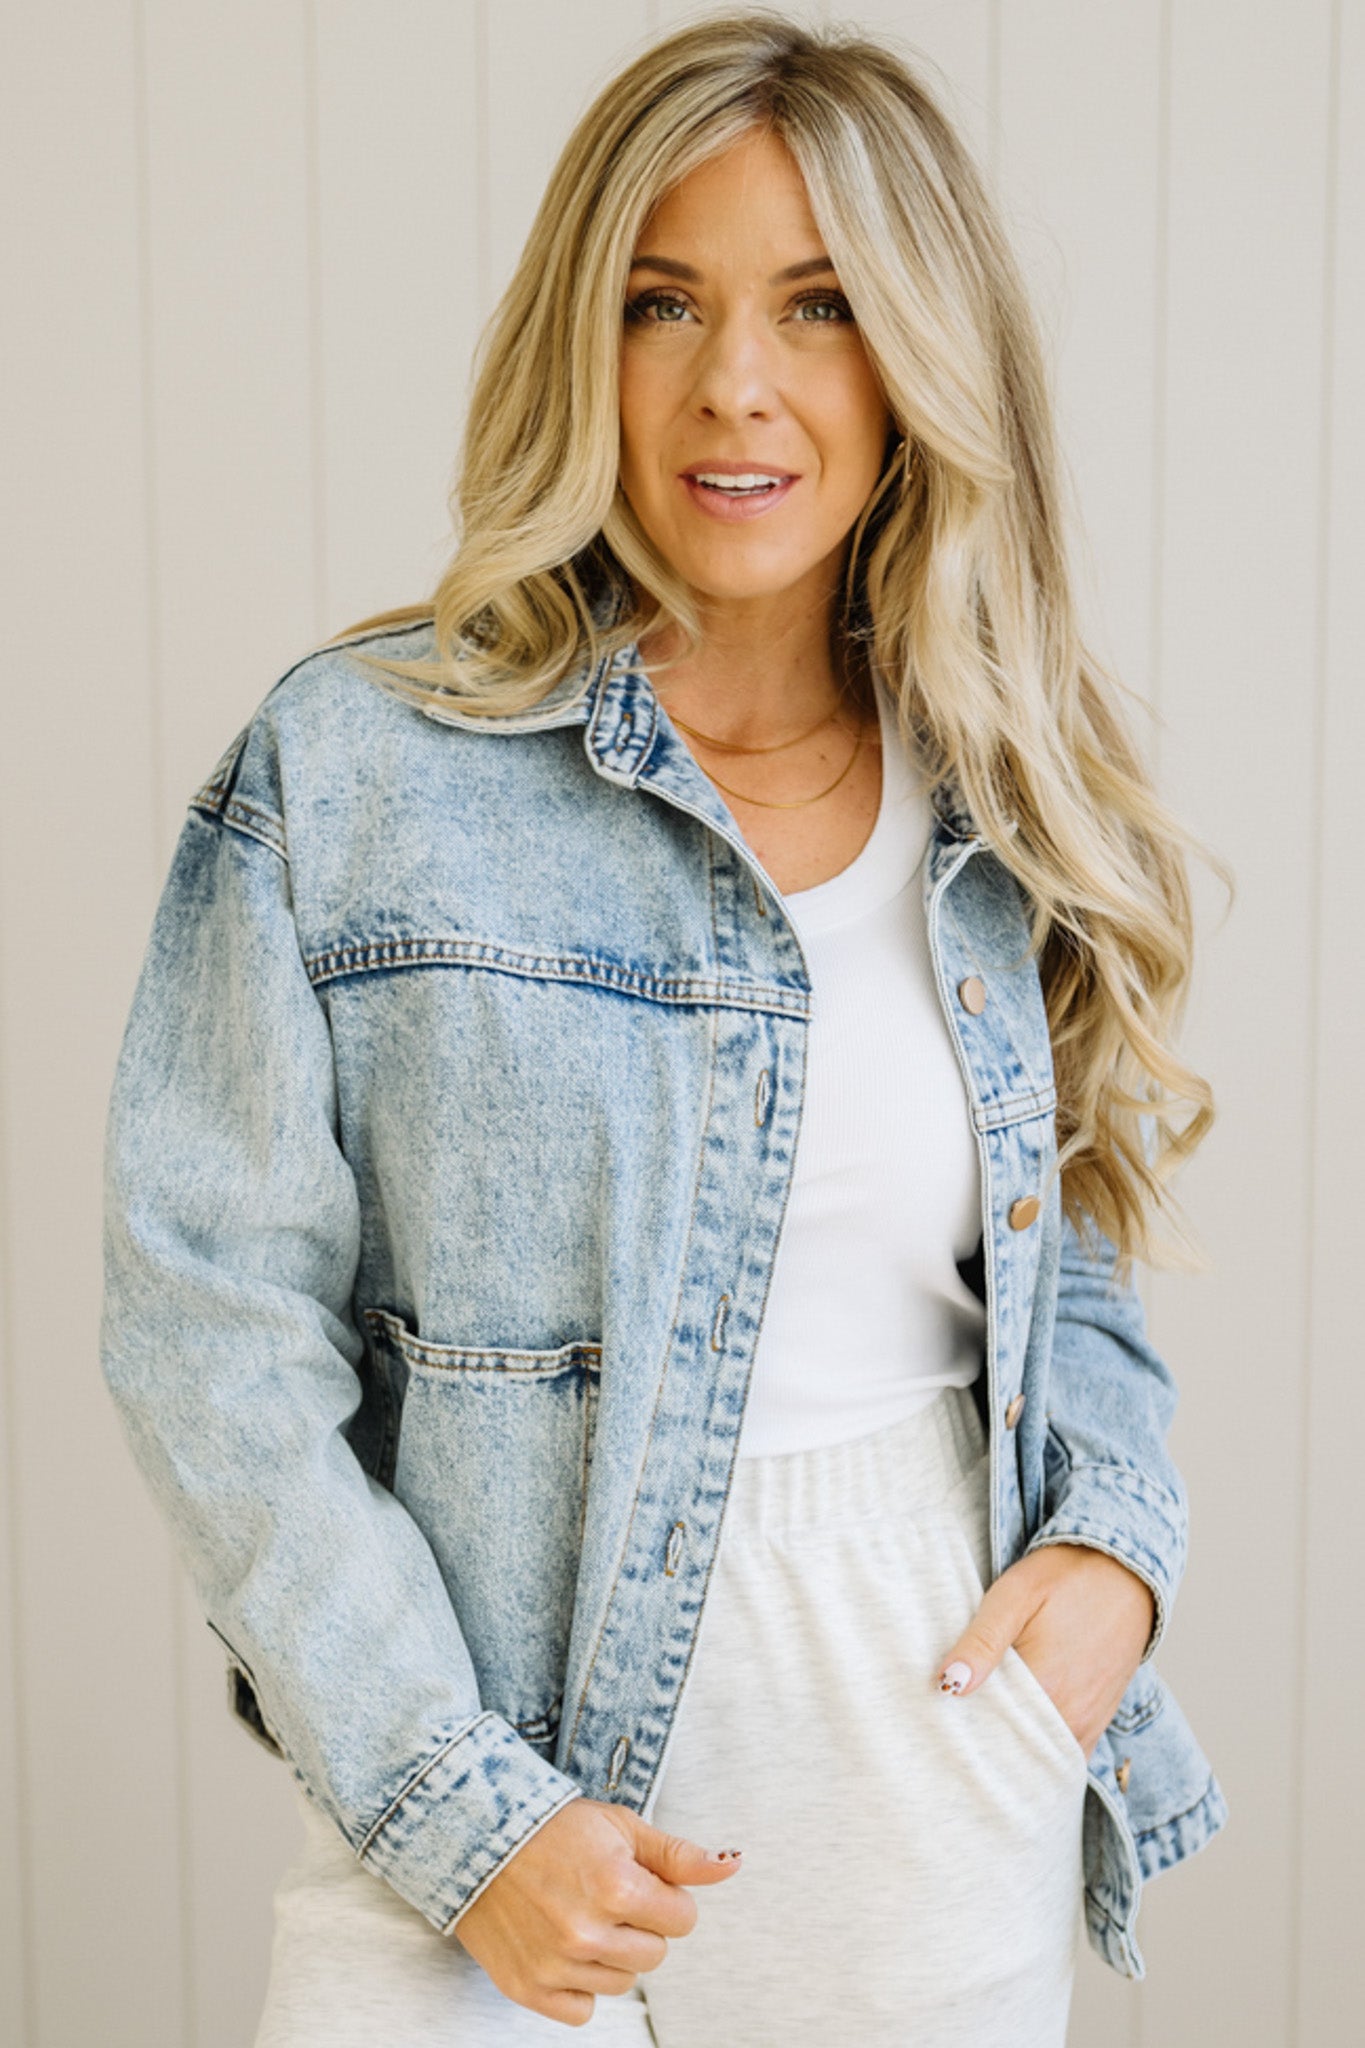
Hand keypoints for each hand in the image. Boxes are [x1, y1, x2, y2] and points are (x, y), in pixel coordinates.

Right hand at [448, 1795, 742, 2025]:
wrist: (477, 1838)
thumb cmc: (555, 1828)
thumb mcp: (622, 1826)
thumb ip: (679, 1855)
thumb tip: (732, 1866)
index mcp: (616, 1888)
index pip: (682, 1919)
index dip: (666, 1897)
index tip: (639, 1881)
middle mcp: (587, 1933)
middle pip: (655, 1956)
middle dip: (641, 1925)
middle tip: (606, 1896)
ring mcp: (555, 1965)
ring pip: (622, 1983)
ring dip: (611, 1954)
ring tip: (581, 1914)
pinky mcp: (528, 1988)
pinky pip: (583, 2009)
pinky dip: (578, 1984)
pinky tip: (562, 1945)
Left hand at [936, 1541, 1155, 1758]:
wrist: (1123, 1571)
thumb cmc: (1064, 1577)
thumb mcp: (1014, 1595)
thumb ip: (982, 1641)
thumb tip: (948, 1684)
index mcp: (1045, 1687)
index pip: (987, 1732)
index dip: (958, 1728)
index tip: (938, 1716)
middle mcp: (1071, 1717)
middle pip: (1012, 1749)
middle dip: (981, 1744)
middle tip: (952, 1724)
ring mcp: (1088, 1724)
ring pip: (1038, 1755)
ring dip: (1009, 1747)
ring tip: (982, 1725)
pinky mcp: (1097, 1722)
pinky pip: (1063, 1754)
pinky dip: (1038, 1749)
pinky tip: (1016, 1729)